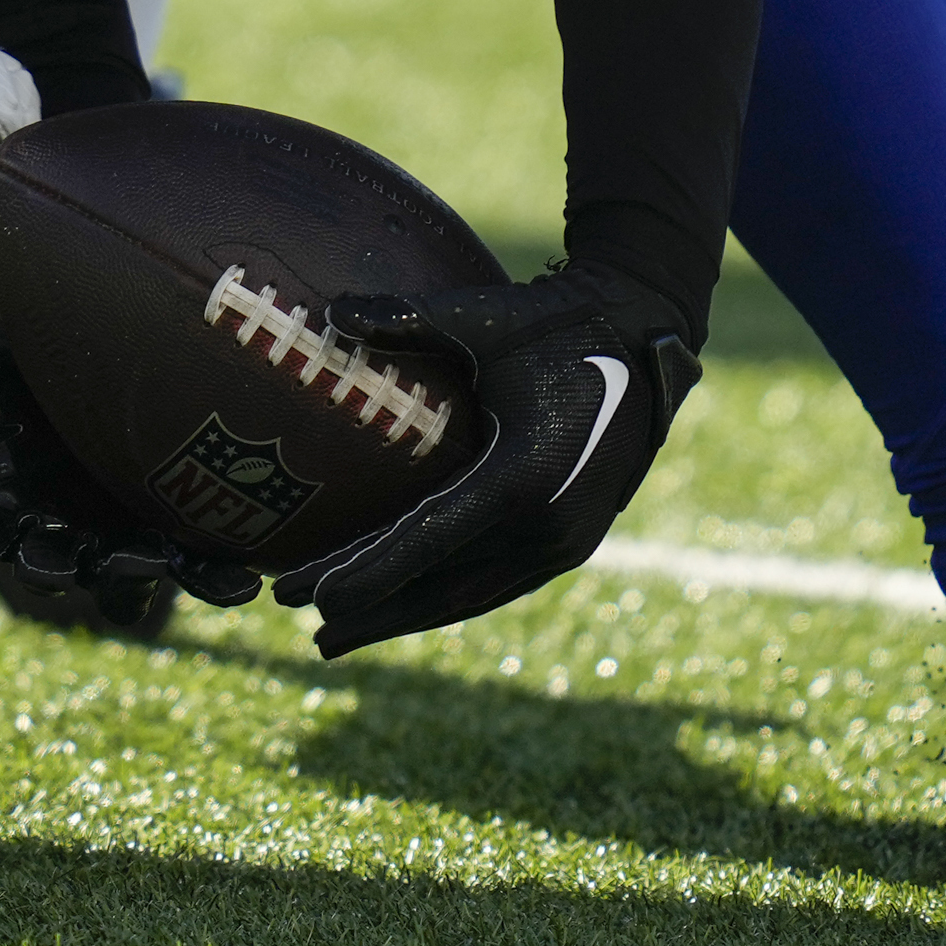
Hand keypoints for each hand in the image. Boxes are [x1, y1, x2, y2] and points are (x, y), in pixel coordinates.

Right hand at [0, 328, 258, 612]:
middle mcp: (55, 535)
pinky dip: (215, 574)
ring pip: (128, 575)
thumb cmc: (5, 372)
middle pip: (53, 563)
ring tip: (159, 568)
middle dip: (58, 564)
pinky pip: (194, 562)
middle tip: (65, 560)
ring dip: (143, 578)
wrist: (69, 370)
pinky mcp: (172, 530)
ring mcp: (115, 538)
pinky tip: (244, 578)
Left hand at [269, 264, 697, 656]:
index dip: (367, 573)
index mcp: (524, 476)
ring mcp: (566, 541)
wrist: (644, 334)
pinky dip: (444, 599)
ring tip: (335, 633)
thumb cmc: (556, 322)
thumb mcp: (484, 316)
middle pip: (442, 588)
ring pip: (469, 597)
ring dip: (402, 616)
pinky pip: (497, 584)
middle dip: (369, 610)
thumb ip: (407, 319)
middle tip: (301, 622)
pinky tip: (401, 604)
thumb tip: (330, 312)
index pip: (428, 538)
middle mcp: (547, 525)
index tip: (310, 598)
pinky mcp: (573, 542)